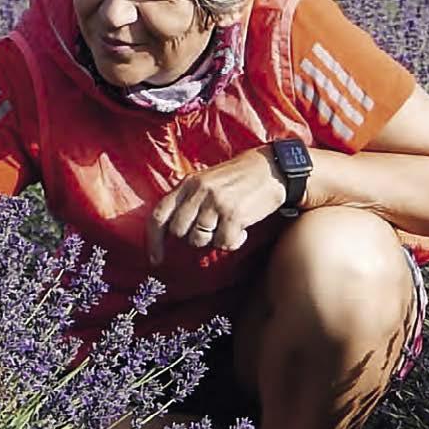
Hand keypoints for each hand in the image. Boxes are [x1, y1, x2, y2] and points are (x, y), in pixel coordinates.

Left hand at [147, 146, 286, 265]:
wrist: (274, 168)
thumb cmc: (240, 179)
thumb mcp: (208, 181)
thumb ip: (189, 200)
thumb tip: (174, 232)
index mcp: (188, 183)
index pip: (159, 215)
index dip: (154, 241)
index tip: (156, 259)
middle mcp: (198, 192)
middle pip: (179, 232)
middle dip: (193, 237)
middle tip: (212, 229)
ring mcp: (215, 203)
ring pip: (200, 240)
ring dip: (214, 239)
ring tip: (228, 225)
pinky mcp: (233, 214)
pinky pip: (222, 243)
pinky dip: (233, 242)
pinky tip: (241, 230)